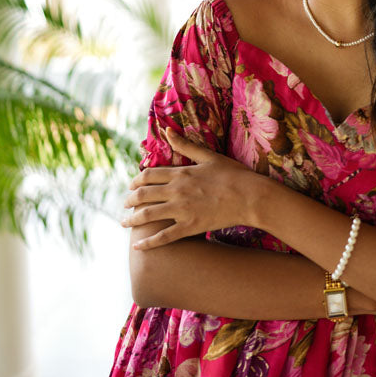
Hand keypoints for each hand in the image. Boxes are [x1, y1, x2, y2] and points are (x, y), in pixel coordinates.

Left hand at [122, 128, 262, 249]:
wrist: (251, 196)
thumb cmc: (233, 174)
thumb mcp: (209, 156)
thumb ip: (186, 145)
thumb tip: (167, 130)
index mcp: (181, 173)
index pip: (149, 175)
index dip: (136, 181)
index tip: (132, 186)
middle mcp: (177, 191)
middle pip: (144, 195)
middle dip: (130, 200)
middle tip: (125, 205)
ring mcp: (182, 210)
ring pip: (149, 215)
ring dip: (133, 220)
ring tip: (124, 223)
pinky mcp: (190, 227)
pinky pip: (164, 236)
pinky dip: (149, 242)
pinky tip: (138, 246)